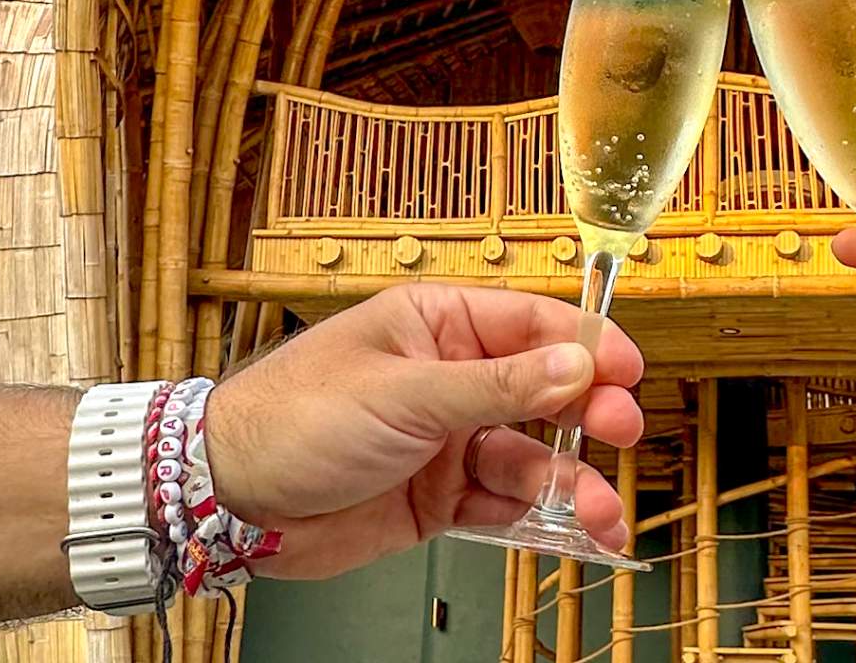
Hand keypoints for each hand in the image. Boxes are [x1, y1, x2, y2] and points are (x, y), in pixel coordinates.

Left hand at [203, 284, 643, 577]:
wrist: (226, 498)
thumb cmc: (293, 418)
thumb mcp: (404, 393)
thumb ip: (497, 384)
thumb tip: (577, 363)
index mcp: (437, 325)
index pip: (533, 324)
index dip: (587, 344)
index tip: (629, 371)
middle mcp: (448, 379)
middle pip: (544, 391)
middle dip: (588, 414)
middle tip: (622, 432)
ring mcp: (445, 440)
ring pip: (530, 458)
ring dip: (570, 483)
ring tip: (600, 511)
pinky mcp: (437, 497)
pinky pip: (503, 505)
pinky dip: (541, 520)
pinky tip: (575, 531)